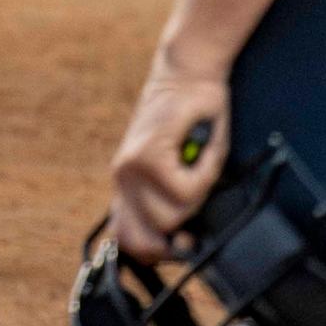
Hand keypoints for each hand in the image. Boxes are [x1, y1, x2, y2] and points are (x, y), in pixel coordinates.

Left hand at [104, 59, 231, 263]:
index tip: (182, 245)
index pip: (128, 240)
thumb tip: (180, 244)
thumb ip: (171, 201)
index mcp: (127, 184)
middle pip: (152, 238)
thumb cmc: (193, 118)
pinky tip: (201, 152)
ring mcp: (132, 166)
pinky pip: (186, 190)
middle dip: (183, 227)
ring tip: (198, 163)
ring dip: (197, 196)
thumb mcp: (181, 167)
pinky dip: (203, 177)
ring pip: (172, 216)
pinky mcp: (148, 153)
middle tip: (196, 192)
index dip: (157, 253)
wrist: (190, 72)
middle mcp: (122, 177)